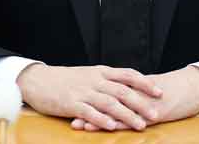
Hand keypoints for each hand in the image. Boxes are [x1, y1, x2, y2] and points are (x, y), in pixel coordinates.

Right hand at [16, 64, 162, 131]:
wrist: (39, 80)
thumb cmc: (66, 80)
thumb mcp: (89, 75)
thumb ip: (107, 80)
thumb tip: (127, 86)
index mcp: (101, 72)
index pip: (127, 74)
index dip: (144, 82)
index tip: (159, 91)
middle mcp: (95, 80)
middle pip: (122, 91)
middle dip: (141, 103)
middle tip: (155, 114)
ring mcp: (83, 91)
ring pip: (109, 103)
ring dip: (126, 115)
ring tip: (140, 125)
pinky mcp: (71, 103)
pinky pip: (89, 111)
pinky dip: (101, 119)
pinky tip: (111, 126)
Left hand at [71, 66, 198, 130]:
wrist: (194, 85)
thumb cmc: (173, 88)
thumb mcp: (150, 89)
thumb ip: (135, 91)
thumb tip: (120, 96)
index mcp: (132, 85)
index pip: (105, 90)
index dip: (89, 97)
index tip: (72, 101)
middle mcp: (134, 92)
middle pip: (106, 100)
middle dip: (88, 108)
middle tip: (69, 114)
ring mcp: (143, 101)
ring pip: (117, 110)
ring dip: (98, 119)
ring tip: (81, 125)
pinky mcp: (154, 111)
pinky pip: (134, 118)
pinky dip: (121, 124)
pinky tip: (110, 129)